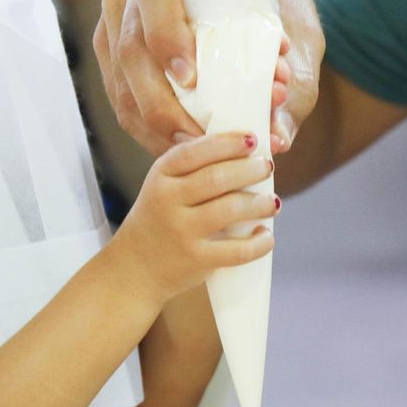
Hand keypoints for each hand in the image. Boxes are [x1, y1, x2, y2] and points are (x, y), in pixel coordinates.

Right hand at [93, 0, 325, 158]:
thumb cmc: (269, 5)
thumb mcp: (289, 24)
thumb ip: (291, 71)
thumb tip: (280, 136)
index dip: (167, 36)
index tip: (192, 79)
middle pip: (131, 49)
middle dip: (162, 103)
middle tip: (198, 137)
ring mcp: (116, 24)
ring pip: (121, 83)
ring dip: (155, 126)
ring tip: (195, 151)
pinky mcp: (112, 57)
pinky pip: (121, 101)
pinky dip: (149, 131)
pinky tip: (180, 149)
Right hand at [112, 132, 276, 300]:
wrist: (134, 268)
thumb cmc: (160, 219)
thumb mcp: (164, 186)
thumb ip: (193, 168)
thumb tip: (245, 147)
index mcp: (161, 175)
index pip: (196, 151)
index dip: (228, 143)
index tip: (252, 139)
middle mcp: (168, 200)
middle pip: (217, 178)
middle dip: (250, 169)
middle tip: (267, 167)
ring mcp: (181, 231)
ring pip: (230, 209)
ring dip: (259, 204)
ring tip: (272, 203)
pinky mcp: (196, 259)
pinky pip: (237, 250)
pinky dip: (259, 243)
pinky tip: (267, 237)